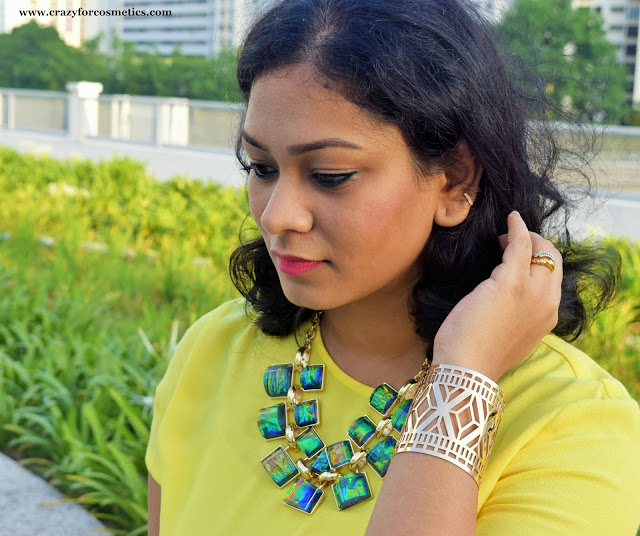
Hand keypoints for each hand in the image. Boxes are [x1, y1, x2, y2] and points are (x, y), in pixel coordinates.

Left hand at [432, 211, 562, 380]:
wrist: (466, 368)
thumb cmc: (476, 354)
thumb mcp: (508, 335)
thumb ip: (517, 316)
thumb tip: (507, 301)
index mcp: (548, 319)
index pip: (553, 280)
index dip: (538, 263)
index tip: (516, 256)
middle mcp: (547, 304)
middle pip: (552, 261)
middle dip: (536, 245)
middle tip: (509, 243)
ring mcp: (533, 293)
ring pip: (540, 250)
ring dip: (524, 237)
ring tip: (502, 238)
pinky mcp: (511, 283)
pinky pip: (521, 245)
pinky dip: (517, 228)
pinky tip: (510, 219)